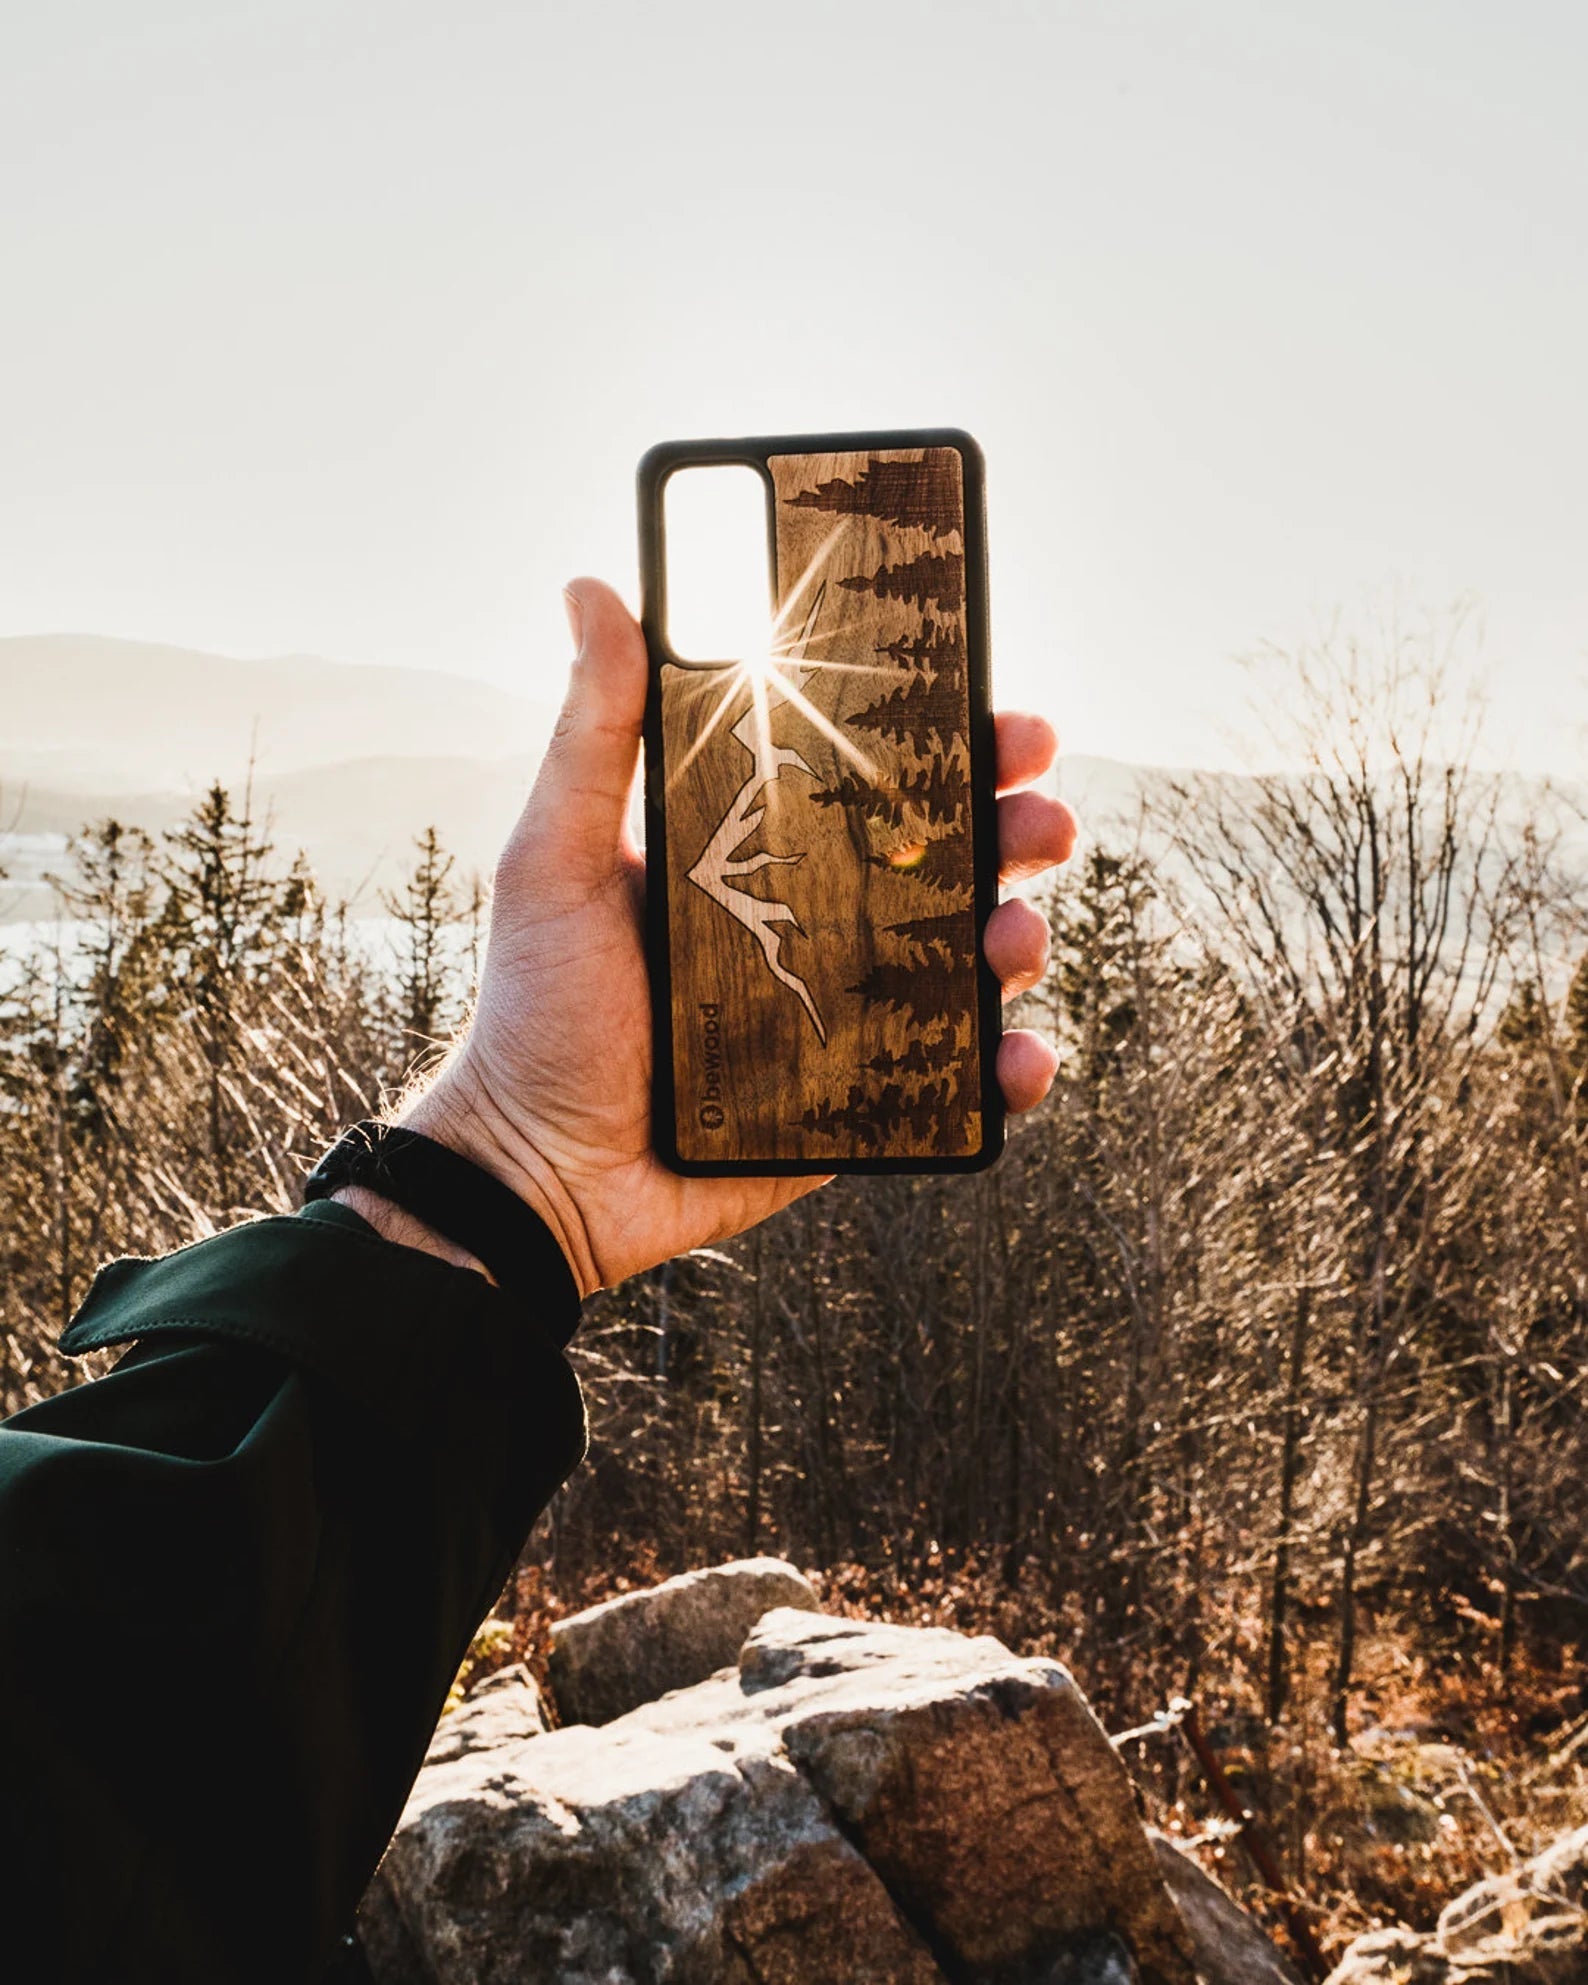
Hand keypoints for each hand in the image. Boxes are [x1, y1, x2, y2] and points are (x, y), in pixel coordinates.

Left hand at [389, 579, 1076, 1296]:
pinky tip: (1018, 1061)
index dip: (948, 740)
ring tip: (1010, 940)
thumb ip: (595, 731)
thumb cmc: (536, 1008)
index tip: (996, 706)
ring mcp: (848, 1012)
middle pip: (948, 860)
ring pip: (971, 961)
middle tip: (1040, 817)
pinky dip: (1009, 1071)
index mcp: (760, 850)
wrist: (537, 1171)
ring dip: (1020, 937)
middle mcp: (817, 921)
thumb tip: (593, 586)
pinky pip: (959, 1082)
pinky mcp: (862, 1102)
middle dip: (1015, 829)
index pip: (874, 778)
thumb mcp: (556, 856)